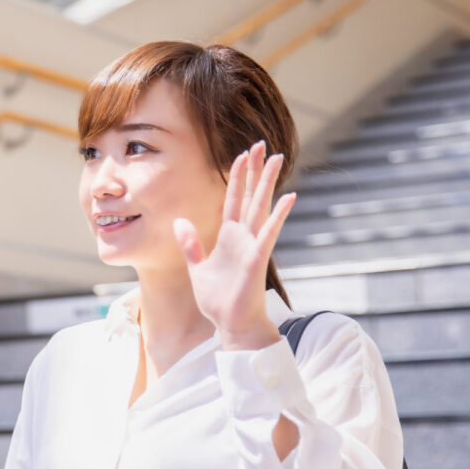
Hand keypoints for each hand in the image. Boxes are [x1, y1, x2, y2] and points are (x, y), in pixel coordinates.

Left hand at [172, 140, 296, 345]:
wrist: (230, 324)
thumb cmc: (218, 300)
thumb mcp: (198, 268)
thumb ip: (191, 244)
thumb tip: (180, 221)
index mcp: (229, 237)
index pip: (233, 200)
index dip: (237, 177)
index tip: (241, 154)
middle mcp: (243, 237)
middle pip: (250, 196)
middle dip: (255, 171)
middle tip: (262, 144)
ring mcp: (252, 246)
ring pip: (261, 207)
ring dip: (268, 183)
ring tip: (276, 158)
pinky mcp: (257, 259)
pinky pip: (269, 233)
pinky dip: (278, 215)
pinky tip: (288, 197)